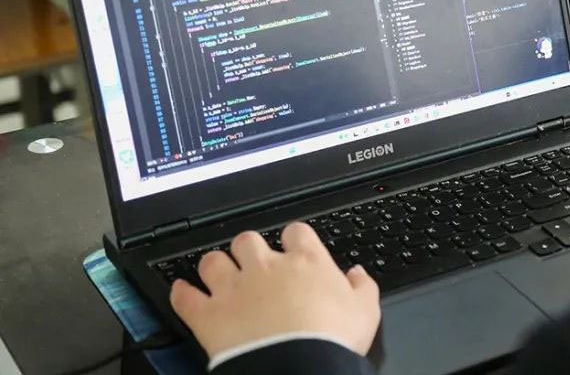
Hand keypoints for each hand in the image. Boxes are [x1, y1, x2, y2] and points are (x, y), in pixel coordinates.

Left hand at [170, 223, 380, 360]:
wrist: (300, 368)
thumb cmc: (333, 340)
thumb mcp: (365, 311)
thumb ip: (362, 287)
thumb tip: (358, 274)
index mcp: (306, 262)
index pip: (296, 232)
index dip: (293, 239)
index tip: (294, 250)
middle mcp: (267, 267)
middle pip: (248, 240)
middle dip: (249, 249)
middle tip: (254, 264)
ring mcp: (234, 288)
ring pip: (213, 261)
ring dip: (214, 266)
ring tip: (219, 275)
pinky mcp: (209, 315)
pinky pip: (186, 296)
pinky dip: (182, 293)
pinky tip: (183, 292)